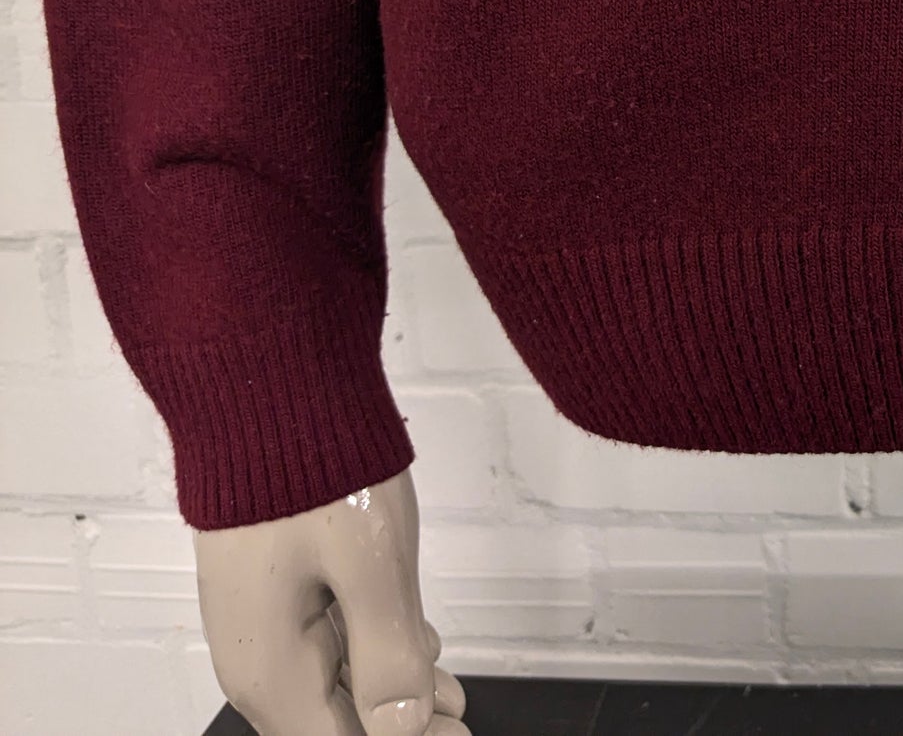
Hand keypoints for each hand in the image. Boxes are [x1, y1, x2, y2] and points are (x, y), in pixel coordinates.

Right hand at [194, 468, 467, 734]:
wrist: (268, 390)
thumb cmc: (314, 468)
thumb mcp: (369, 565)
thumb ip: (388, 654)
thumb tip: (405, 727)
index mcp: (271, 668)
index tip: (457, 735)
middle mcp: (255, 656)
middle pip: (332, 721)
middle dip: (396, 723)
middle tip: (458, 719)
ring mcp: (261, 621)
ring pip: (333, 683)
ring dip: (389, 689)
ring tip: (448, 695)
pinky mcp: (275, 588)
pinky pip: (326, 641)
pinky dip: (371, 650)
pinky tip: (413, 643)